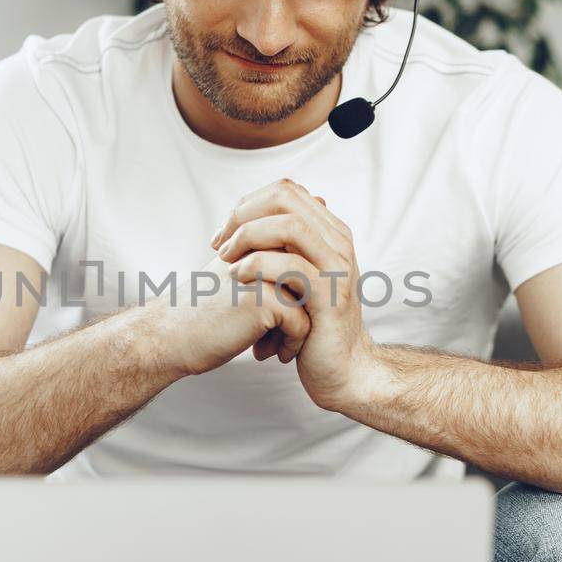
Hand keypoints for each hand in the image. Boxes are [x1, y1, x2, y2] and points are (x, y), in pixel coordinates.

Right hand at [136, 250, 313, 377]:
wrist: (169, 336)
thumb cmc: (208, 308)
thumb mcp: (242, 270)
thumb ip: (276, 248)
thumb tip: (319, 210)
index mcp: (257, 235)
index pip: (304, 264)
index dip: (292, 294)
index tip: (270, 315)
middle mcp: (261, 247)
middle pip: (311, 285)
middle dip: (301, 311)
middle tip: (272, 332)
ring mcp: (262, 272)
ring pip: (311, 304)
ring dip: (296, 330)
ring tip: (270, 343)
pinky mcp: (261, 300)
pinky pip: (300, 324)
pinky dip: (289, 344)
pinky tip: (262, 352)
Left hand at [210, 178, 379, 410]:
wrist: (341, 370)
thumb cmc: (310, 325)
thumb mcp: (295, 278)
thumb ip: (281, 247)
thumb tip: (249, 216)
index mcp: (329, 232)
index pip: (286, 190)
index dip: (247, 204)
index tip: (224, 233)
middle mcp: (338, 242)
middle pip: (286, 198)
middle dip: (243, 215)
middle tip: (220, 244)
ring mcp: (338, 267)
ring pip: (289, 226)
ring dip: (248, 237)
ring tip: (225, 259)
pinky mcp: (330, 295)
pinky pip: (291, 266)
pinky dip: (257, 265)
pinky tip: (237, 277)